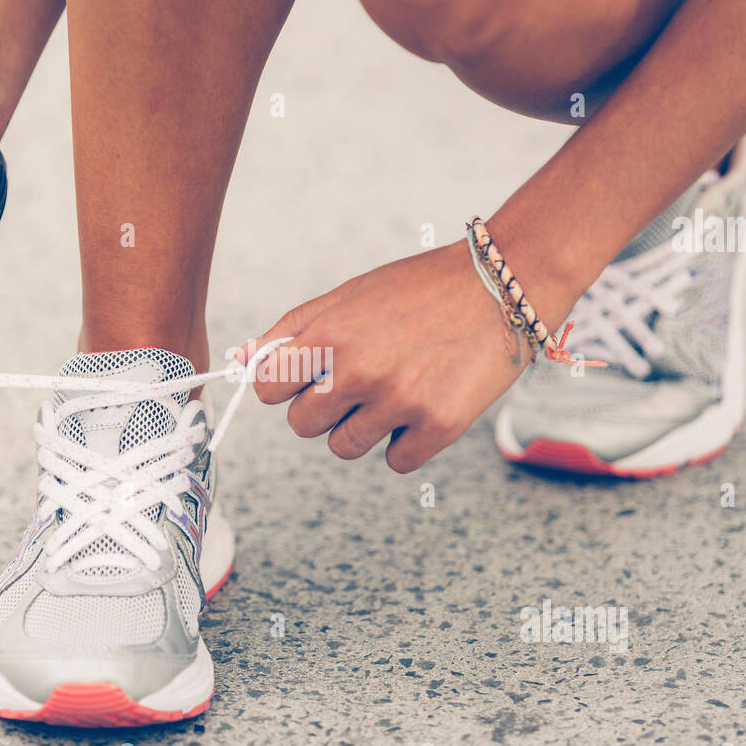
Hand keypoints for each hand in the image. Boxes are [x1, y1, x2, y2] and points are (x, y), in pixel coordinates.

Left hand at [249, 235, 576, 472]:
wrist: (502, 284)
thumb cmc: (420, 288)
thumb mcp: (349, 296)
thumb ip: (292, 330)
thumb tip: (243, 361)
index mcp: (329, 335)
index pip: (267, 388)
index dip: (284, 384)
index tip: (307, 377)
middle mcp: (358, 371)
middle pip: (302, 424)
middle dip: (323, 407)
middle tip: (360, 379)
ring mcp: (399, 402)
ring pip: (344, 447)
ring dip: (363, 426)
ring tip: (396, 387)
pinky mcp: (438, 427)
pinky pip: (395, 461)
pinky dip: (406, 442)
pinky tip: (423, 404)